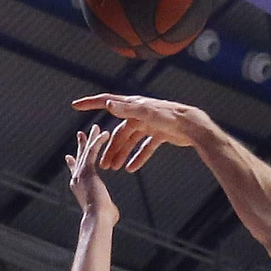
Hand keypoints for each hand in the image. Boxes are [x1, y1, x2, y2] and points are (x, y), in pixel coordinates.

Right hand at [66, 125, 118, 223]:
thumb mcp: (104, 212)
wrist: (97, 219)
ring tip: (96, 127)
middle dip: (81, 145)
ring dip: (91, 139)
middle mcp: (76, 179)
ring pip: (86, 151)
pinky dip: (98, 142)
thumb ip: (106, 207)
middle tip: (81, 133)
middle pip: (79, 158)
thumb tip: (111, 212)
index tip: (69, 157)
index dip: (73, 164)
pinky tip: (104, 133)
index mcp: (78, 189)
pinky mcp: (87, 170)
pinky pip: (92, 152)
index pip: (75, 173)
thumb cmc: (103, 221)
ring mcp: (80, 174)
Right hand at [71, 94, 205, 172]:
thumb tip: (108, 104)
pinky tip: (131, 169)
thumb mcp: (147, 113)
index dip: (90, 104)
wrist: (194, 127)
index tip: (75, 106)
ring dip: (122, 155)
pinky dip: (138, 158)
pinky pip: (145, 148)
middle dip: (110, 148)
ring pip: (131, 142)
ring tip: (115, 169)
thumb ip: (128, 109)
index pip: (107, 101)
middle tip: (103, 165)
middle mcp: (139, 113)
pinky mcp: (160, 134)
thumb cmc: (171, 117)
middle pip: (119, 132)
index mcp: (133, 105)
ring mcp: (149, 124)